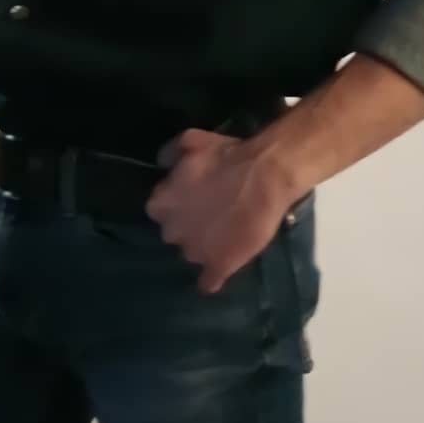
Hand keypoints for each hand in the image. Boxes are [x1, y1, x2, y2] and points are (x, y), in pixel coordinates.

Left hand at [146, 127, 300, 294]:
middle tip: (207, 211)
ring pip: (191, 253)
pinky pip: (208, 282)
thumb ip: (168, 154)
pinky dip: (211, 278)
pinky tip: (219, 269)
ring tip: (221, 233)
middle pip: (173, 231)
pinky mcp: (219, 266)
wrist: (265, 176)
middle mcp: (172, 231)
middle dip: (186, 223)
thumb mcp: (190, 140)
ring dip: (201, 245)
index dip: (175, 201)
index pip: (158, 208)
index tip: (189, 194)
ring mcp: (195, 252)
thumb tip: (161, 166)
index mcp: (161, 203)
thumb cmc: (227, 156)